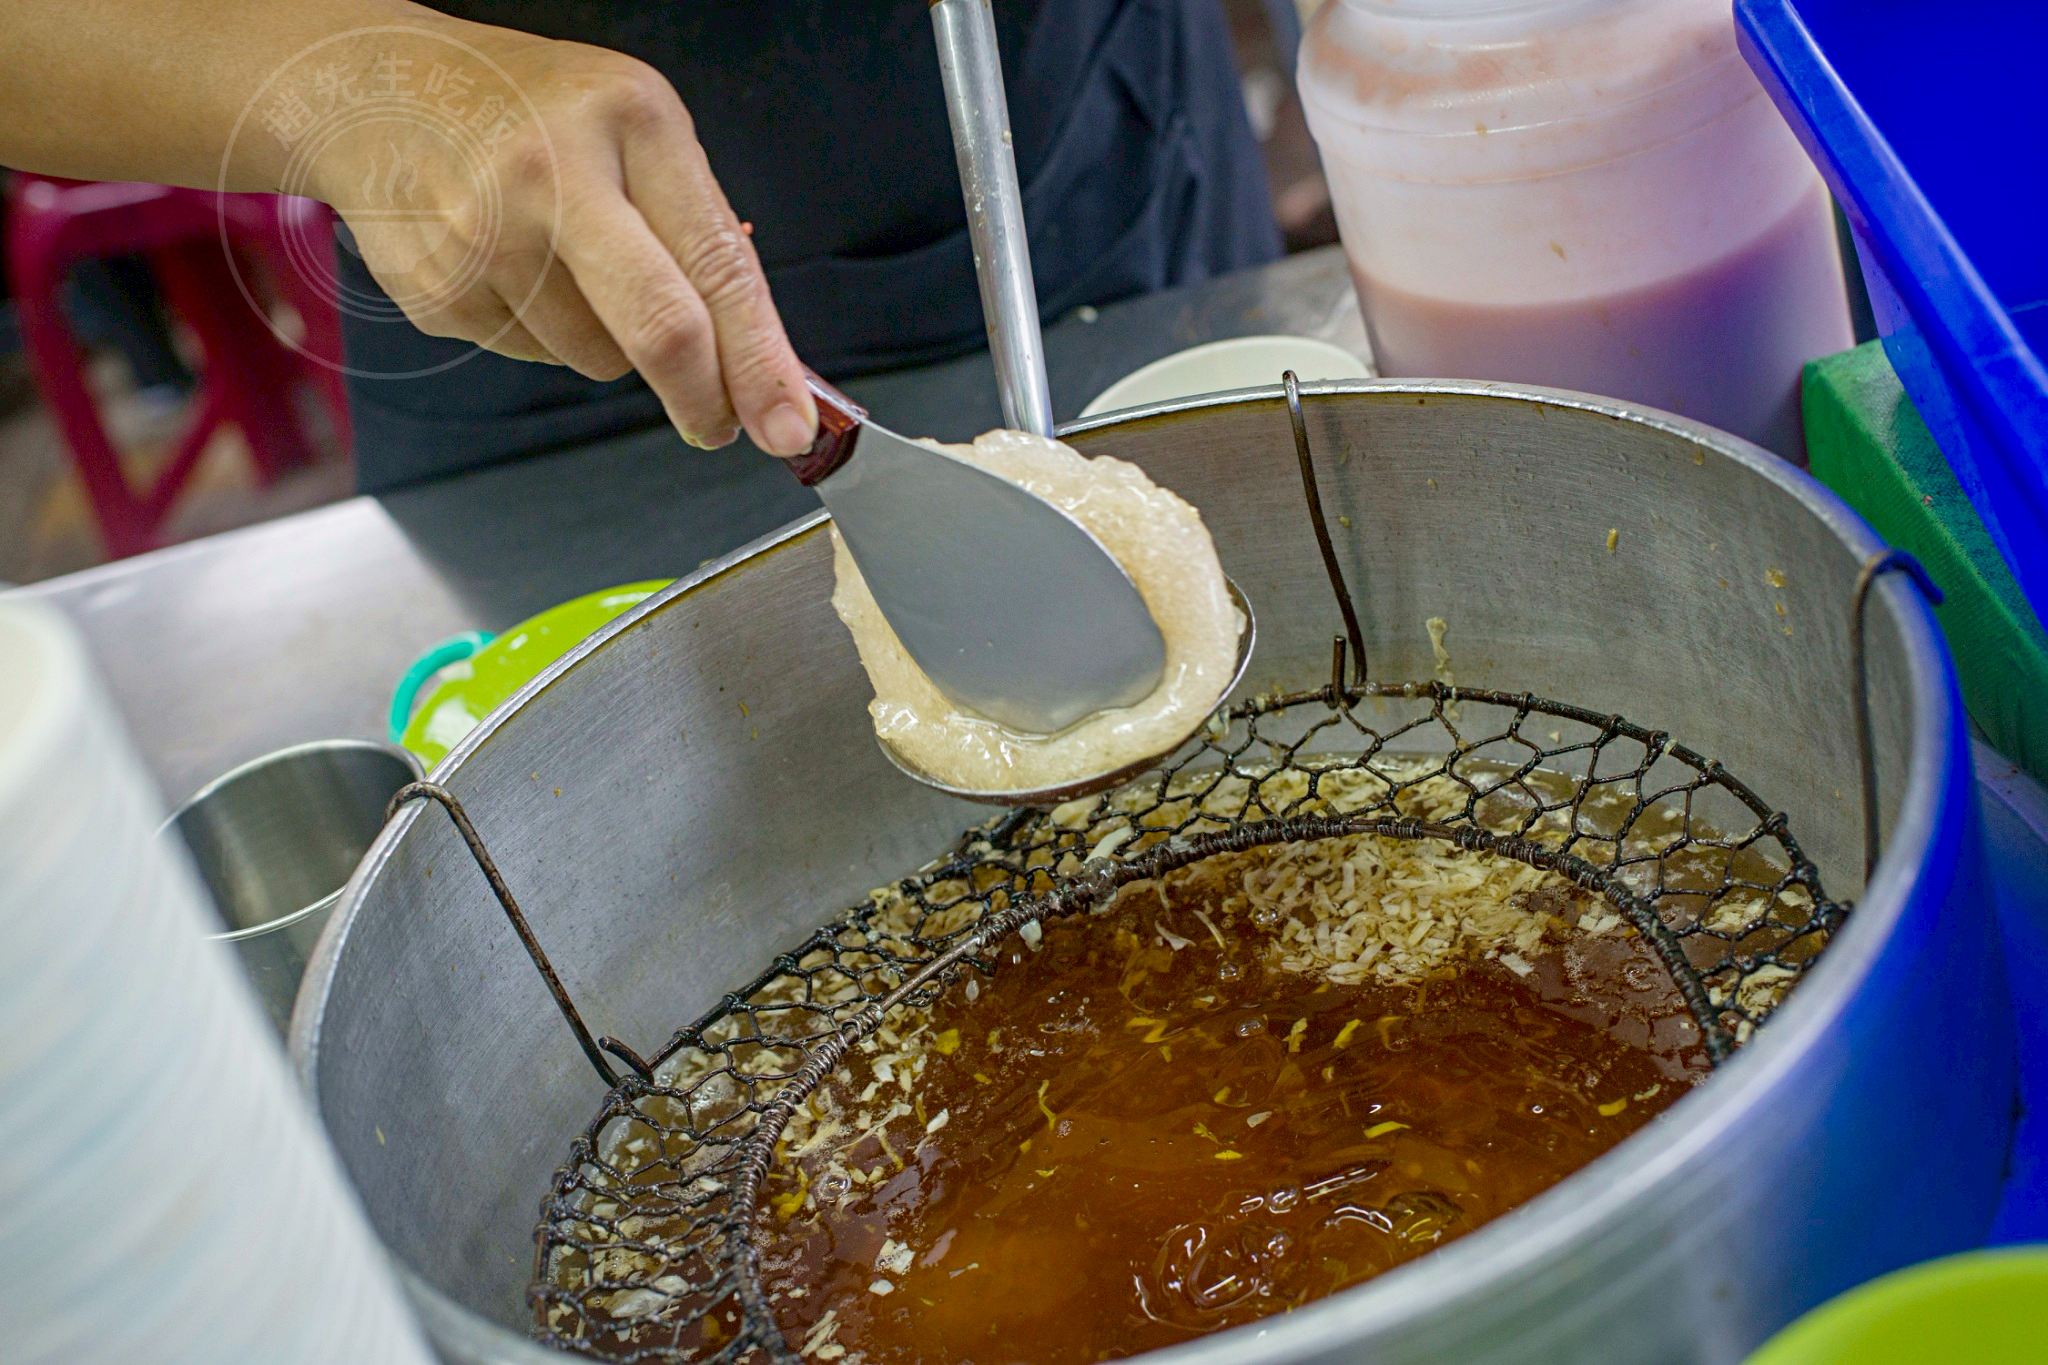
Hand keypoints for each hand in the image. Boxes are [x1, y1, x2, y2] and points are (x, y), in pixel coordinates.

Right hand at [308, 24, 817, 454]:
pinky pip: (533, 356)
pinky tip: (510, 266)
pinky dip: (543, 331)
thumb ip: (698, 226)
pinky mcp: (440, 291)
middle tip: (719, 426)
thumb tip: (759, 353)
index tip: (789, 425)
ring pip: (597, 358)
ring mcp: (486, 237)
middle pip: (658, 330)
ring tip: (562, 259)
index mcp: (630, 120)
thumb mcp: (633, 125)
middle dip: (704, 399)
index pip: (716, 265)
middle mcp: (555, 174)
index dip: (762, 361)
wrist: (373, 87)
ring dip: (607, 340)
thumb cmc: (527, 108)